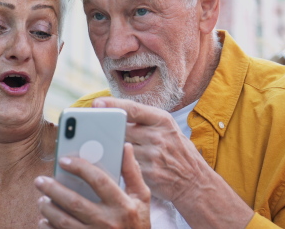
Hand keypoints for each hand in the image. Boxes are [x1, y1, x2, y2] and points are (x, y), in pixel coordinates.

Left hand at [35, 143, 150, 228]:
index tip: (63, 160)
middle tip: (40, 180)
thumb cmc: (137, 223)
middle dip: (53, 189)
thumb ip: (132, 173)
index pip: (99, 181)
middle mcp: (108, 222)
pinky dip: (49, 228)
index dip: (80, 168)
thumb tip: (126, 146)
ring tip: (42, 200)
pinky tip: (45, 220)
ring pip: (64, 222)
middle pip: (75, 202)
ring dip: (48, 210)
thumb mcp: (141, 198)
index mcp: (123, 206)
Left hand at [92, 97, 206, 202]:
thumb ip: (145, 122)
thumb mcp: (168, 130)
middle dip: (106, 130)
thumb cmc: (177, 152)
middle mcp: (159, 136)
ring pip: (121, 148)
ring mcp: (154, 155)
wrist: (195, 180)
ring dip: (109, 148)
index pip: (134, 109)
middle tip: (88, 129)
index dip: (113, 105)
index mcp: (163, 120)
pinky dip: (117, 163)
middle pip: (123, 129)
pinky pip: (126, 165)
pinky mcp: (149, 173)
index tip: (96, 103)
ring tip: (98, 147)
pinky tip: (110, 163)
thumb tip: (115, 114)